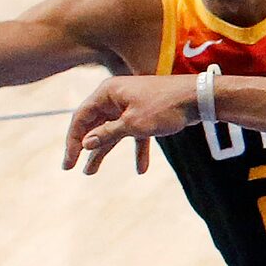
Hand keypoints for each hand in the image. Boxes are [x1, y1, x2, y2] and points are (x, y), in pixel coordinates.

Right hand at [65, 73, 196, 174]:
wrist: (197, 98)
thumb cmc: (164, 107)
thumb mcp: (133, 124)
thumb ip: (107, 134)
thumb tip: (86, 143)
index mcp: (107, 93)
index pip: (81, 117)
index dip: (73, 140)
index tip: (69, 162)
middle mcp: (115, 97)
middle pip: (93, 124)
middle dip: (84, 147)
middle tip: (72, 168)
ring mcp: (130, 105)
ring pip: (111, 131)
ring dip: (103, 152)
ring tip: (90, 172)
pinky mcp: (145, 114)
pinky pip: (135, 134)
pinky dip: (137, 151)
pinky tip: (141, 169)